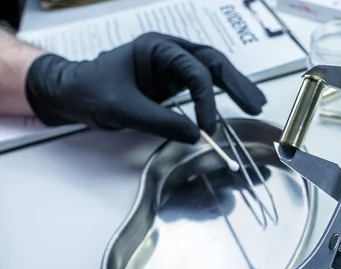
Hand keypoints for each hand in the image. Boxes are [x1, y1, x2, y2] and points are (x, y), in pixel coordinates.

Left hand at [25, 32, 266, 142]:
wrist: (72, 94)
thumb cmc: (90, 91)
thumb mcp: (122, 108)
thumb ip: (160, 121)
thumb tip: (196, 135)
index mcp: (156, 47)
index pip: (194, 70)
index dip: (206, 99)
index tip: (208, 127)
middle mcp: (169, 52)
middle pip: (213, 62)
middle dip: (236, 82)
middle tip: (255, 104)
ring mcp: (172, 66)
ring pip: (212, 70)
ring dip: (235, 86)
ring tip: (255, 103)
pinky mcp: (173, 82)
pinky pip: (203, 85)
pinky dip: (221, 95)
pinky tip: (235, 103)